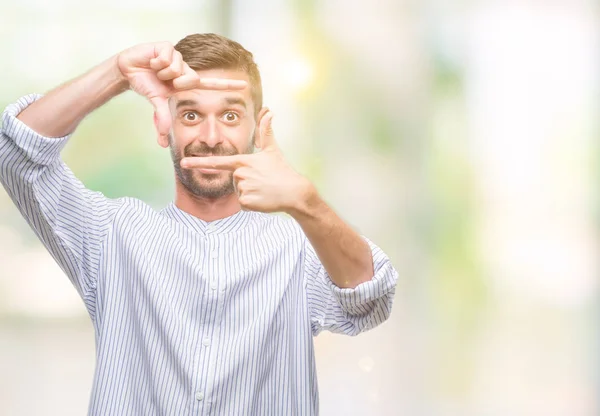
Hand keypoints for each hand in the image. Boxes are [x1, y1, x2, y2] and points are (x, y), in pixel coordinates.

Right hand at [117, 42, 246, 135]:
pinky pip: (167, 57)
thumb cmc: (146, 84)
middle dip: (176, 82)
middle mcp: (186, 69)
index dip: (228, 85)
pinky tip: (152, 61)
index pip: (211, 84)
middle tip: (164, 80)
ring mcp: (178, 57)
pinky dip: (157, 62)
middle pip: (193, 78)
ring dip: (163, 72)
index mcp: (187, 82)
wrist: (129, 70)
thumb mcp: (157, 103)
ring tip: (156, 70)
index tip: (244, 85)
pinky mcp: (167, 46)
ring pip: (178, 68)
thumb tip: (163, 141)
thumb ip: (163, 119)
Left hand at [180, 112, 314, 213]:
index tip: (183, 162)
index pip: (217, 162)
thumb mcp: (272, 150)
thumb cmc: (282, 170)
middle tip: (262, 181)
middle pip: (233, 180)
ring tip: (264, 189)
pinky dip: (253, 203)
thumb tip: (269, 111)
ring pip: (239, 192)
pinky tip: (263, 198)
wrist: (294, 191)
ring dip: (250, 193)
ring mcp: (243, 187)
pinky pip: (243, 203)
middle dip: (246, 183)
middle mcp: (240, 173)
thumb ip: (266, 131)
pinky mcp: (247, 202)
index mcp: (243, 161)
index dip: (199, 162)